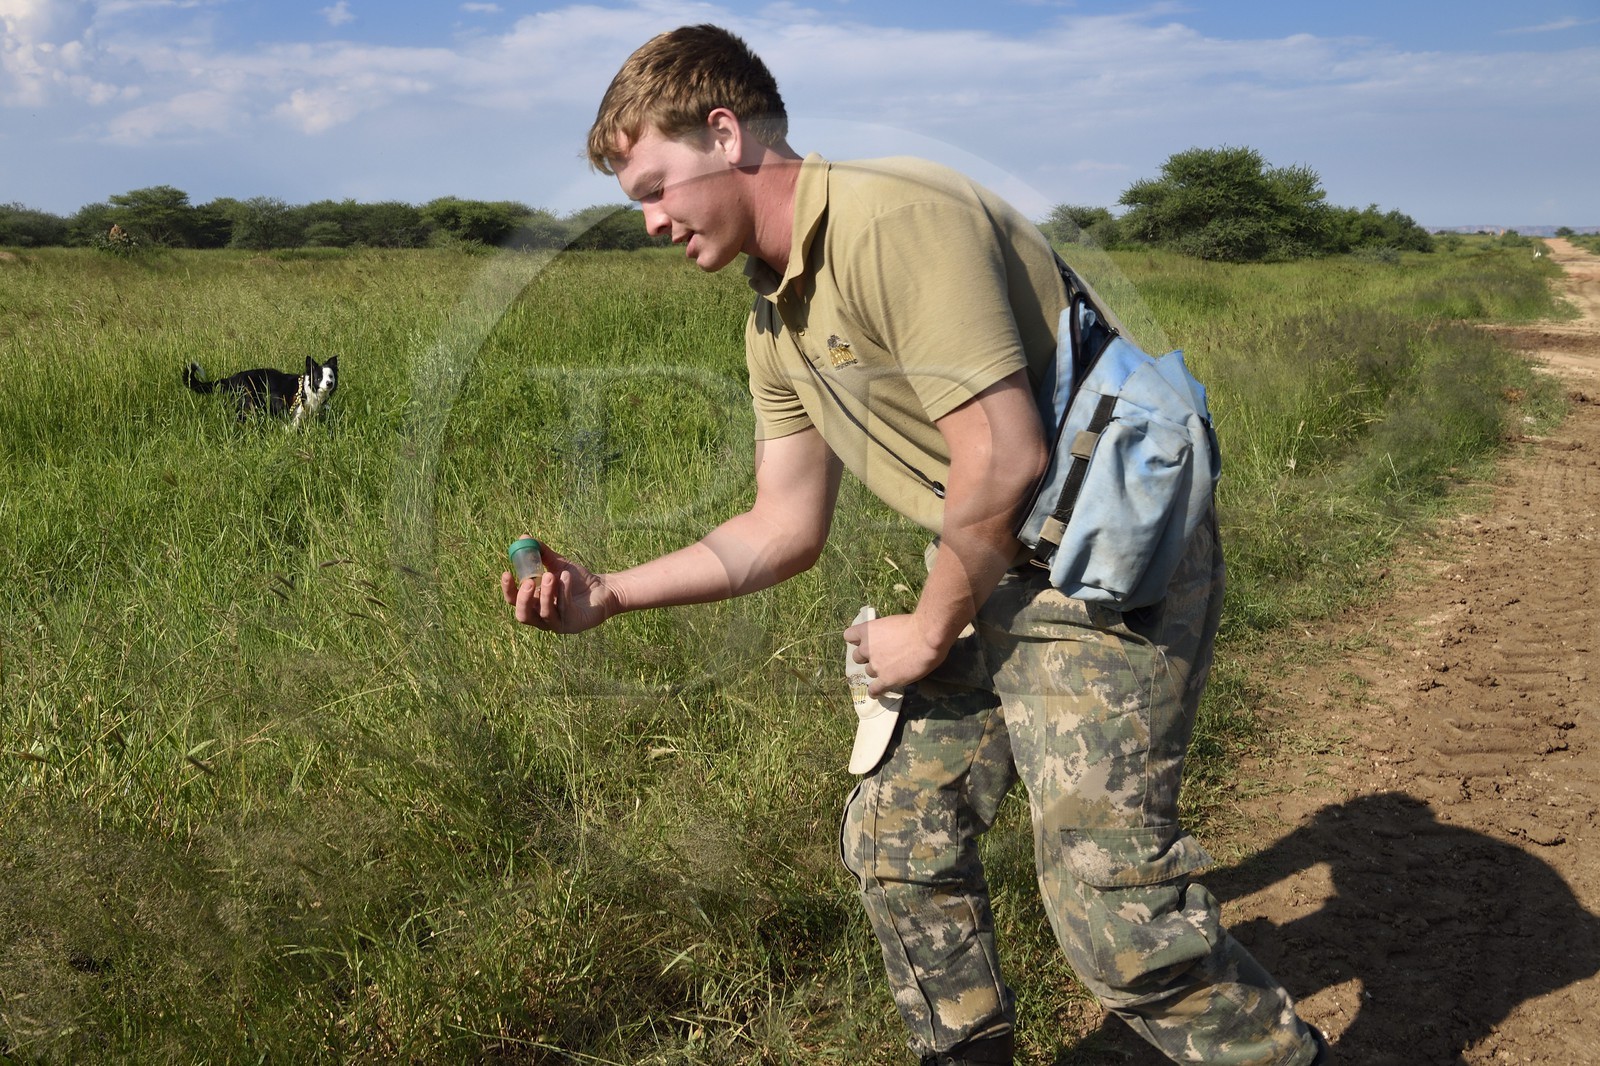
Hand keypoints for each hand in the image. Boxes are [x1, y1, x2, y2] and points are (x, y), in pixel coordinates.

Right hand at [500, 540, 614, 633]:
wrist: (604, 588)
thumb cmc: (577, 579)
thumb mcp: (557, 564)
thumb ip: (541, 554)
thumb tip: (523, 538)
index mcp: (534, 604)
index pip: (513, 601)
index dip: (508, 590)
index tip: (507, 572)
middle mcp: (542, 617)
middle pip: (523, 615)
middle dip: (524, 598)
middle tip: (530, 581)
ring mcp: (558, 623)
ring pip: (544, 613)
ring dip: (546, 593)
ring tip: (552, 574)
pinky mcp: (573, 624)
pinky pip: (564, 608)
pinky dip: (564, 591)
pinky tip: (567, 576)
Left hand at [842, 612, 948, 696]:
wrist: (927, 637)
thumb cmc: (916, 624)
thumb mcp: (893, 622)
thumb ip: (885, 632)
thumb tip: (889, 639)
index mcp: (867, 630)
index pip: (849, 635)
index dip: (857, 640)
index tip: (865, 641)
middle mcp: (866, 648)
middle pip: (858, 657)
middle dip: (867, 657)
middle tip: (881, 656)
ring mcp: (875, 665)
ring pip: (869, 672)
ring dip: (877, 671)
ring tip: (890, 670)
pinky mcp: (885, 679)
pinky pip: (874, 689)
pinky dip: (875, 691)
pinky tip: (878, 692)